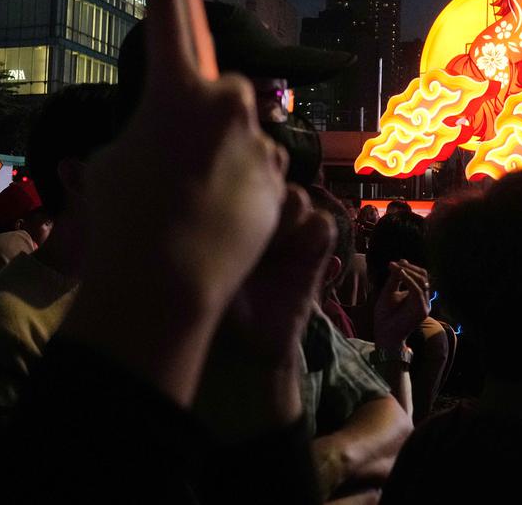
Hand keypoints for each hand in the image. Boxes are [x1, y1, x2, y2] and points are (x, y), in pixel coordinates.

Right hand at [60, 0, 288, 406]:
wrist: (164, 290)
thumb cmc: (121, 221)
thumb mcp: (113, 158)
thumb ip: (149, 126)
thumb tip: (167, 133)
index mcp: (178, 90)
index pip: (166, 7)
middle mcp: (231, 104)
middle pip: (216, 88)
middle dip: (199, 110)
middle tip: (169, 159)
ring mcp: (263, 145)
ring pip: (241, 132)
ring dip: (220, 152)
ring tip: (190, 203)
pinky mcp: (283, 183)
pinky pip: (260, 169)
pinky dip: (240, 185)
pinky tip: (216, 222)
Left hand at [196, 187, 332, 438]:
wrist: (252, 345)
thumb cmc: (220, 305)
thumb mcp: (210, 265)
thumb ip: (215, 235)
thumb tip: (198, 204)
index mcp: (232, 216)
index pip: (238, 176)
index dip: (238, 180)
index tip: (227, 200)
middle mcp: (262, 218)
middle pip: (270, 178)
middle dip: (262, 193)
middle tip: (253, 220)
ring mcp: (290, 233)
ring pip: (297, 197)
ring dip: (285, 213)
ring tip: (273, 239)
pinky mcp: (314, 252)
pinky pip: (323, 224)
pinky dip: (311, 233)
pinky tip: (296, 252)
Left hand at [373, 260, 429, 349]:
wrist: (385, 334)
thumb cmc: (385, 316)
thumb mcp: (389, 292)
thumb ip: (395, 278)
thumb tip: (401, 260)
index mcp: (416, 295)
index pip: (419, 275)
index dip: (408, 267)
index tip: (393, 263)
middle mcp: (423, 299)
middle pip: (423, 276)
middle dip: (409, 267)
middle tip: (394, 264)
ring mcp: (424, 305)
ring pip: (422, 280)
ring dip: (408, 272)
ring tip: (395, 268)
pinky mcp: (422, 310)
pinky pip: (418, 290)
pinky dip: (408, 280)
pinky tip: (399, 273)